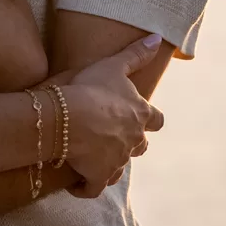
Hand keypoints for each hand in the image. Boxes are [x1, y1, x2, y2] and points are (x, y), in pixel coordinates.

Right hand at [57, 33, 166, 196]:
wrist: (68, 116)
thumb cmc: (90, 87)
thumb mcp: (114, 65)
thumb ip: (136, 54)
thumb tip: (155, 38)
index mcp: (140, 114)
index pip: (157, 120)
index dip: (152, 120)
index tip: (144, 119)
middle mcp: (133, 139)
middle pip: (141, 146)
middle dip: (132, 142)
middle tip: (114, 137)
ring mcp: (117, 160)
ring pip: (120, 167)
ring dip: (110, 163)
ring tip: (94, 158)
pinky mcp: (98, 176)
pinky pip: (94, 188)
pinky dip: (87, 187)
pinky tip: (77, 183)